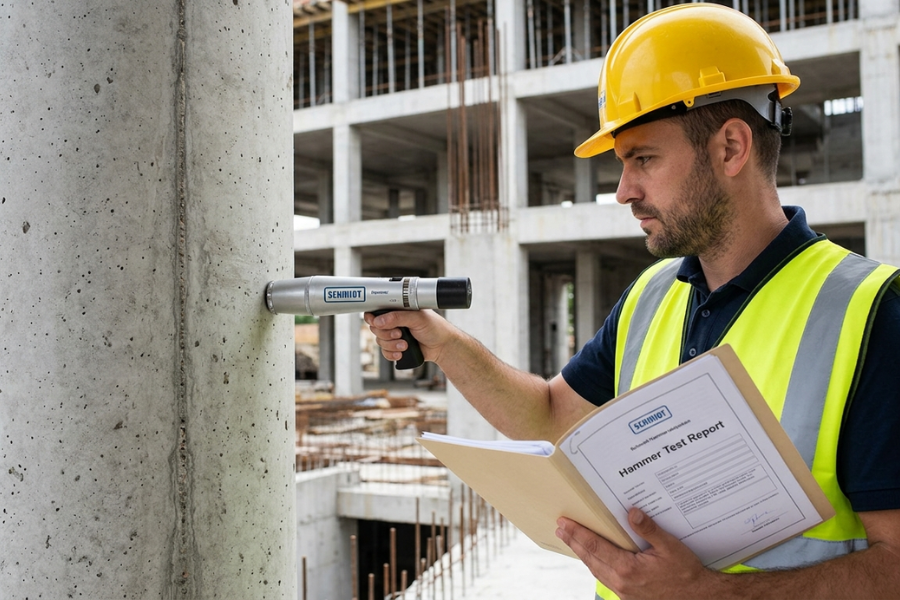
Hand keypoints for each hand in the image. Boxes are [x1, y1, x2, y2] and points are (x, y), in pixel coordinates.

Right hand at [364, 309, 452, 364]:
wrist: (443, 346)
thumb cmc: (435, 327)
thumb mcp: (417, 318)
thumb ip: (398, 317)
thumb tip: (379, 321)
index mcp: (398, 310)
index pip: (377, 311)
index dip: (373, 318)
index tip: (376, 323)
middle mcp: (394, 322)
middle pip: (375, 328)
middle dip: (386, 334)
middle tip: (399, 334)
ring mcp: (394, 336)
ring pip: (380, 342)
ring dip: (391, 345)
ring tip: (405, 344)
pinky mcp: (396, 348)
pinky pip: (385, 353)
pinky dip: (392, 354)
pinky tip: (402, 352)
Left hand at [555, 508, 723, 598]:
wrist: (699, 598)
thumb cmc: (686, 573)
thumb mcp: (671, 547)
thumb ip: (649, 530)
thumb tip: (632, 512)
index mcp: (628, 569)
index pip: (595, 547)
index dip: (578, 533)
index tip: (564, 523)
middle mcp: (622, 582)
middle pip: (590, 559)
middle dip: (574, 542)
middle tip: (560, 528)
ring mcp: (624, 592)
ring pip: (596, 570)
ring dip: (582, 554)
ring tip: (571, 540)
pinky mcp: (628, 596)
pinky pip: (606, 578)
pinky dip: (596, 565)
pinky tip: (593, 557)